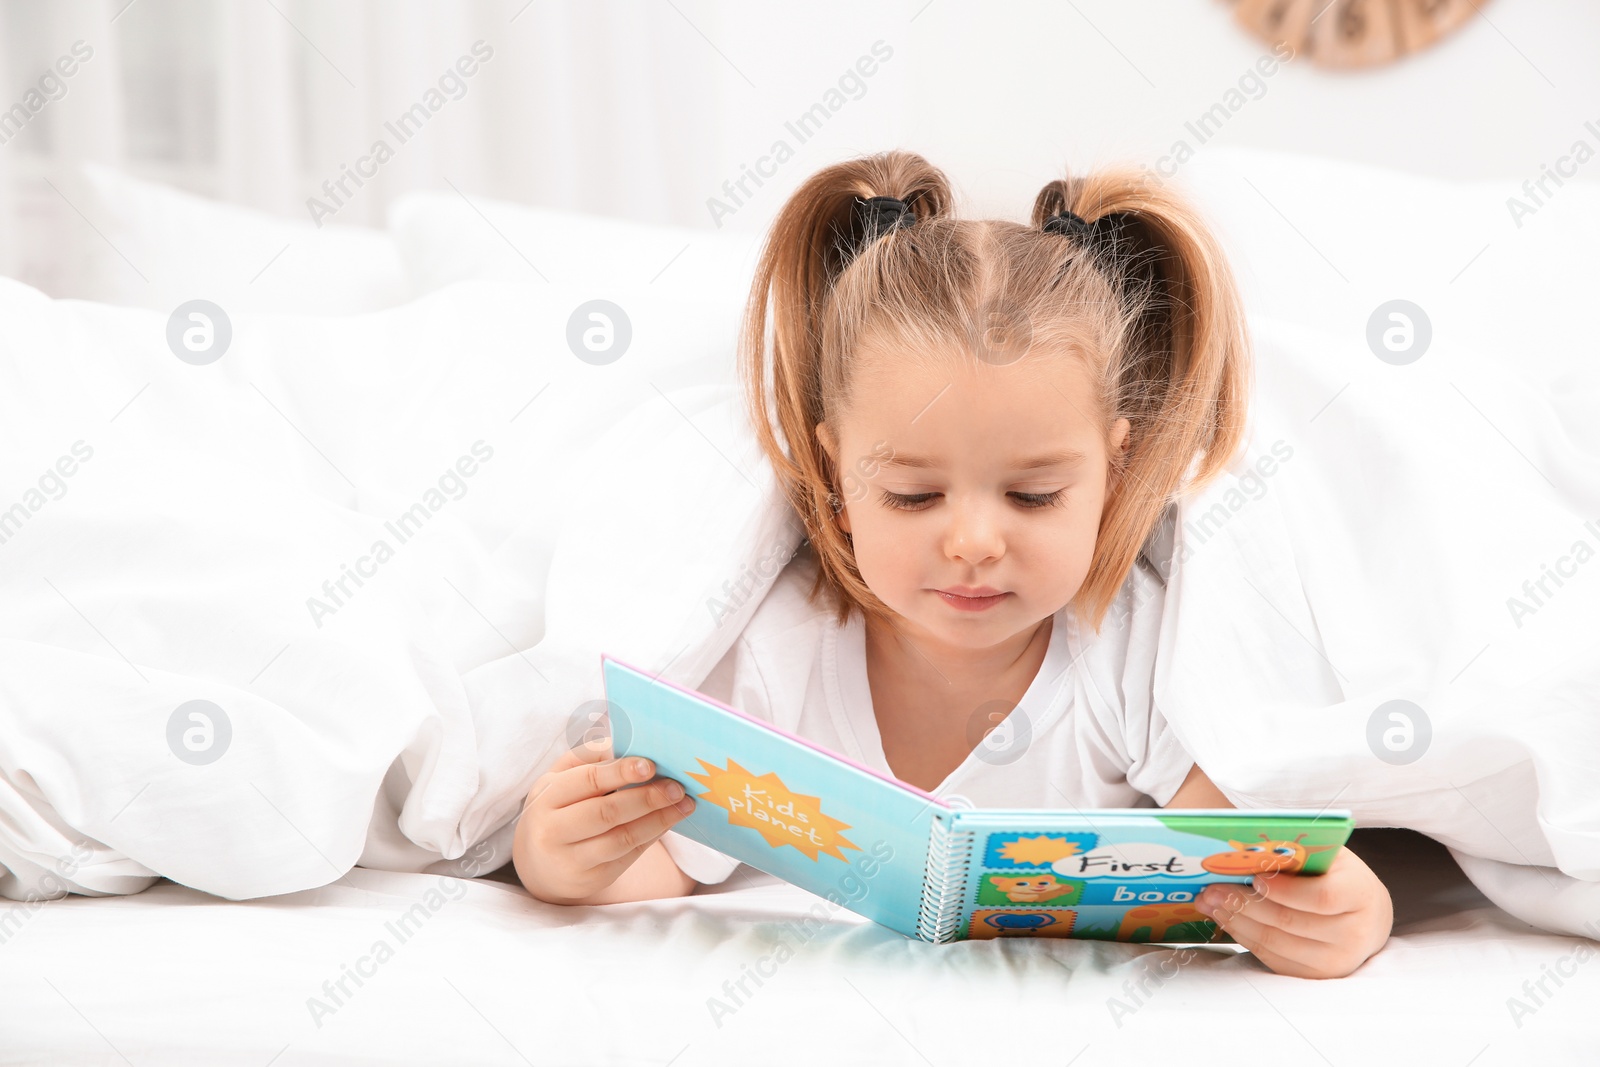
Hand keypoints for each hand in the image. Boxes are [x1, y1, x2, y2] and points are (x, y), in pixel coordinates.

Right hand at [512, 737, 696, 904]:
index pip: (587, 781)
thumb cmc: (557, 809)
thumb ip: (589, 757)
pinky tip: (669, 820)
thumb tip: (628, 742)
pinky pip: (628, 855)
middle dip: (647, 797)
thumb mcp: (561, 779)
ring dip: (659, 819)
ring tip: (685, 804)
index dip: (620, 772)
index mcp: (546, 796)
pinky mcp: (591, 879)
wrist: (540, 865)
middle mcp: (553, 830)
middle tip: (677, 787)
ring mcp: (571, 859)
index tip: (651, 765)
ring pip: (622, 838)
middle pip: (607, 813)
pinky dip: (652, 835)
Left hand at [1194, 845, 1392, 978]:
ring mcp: (1338, 960)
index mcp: (1360, 894)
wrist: (1369, 915)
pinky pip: (1274, 960)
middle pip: (1290, 922)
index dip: (1285, 890)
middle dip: (1244, 904)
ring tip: (1211, 903)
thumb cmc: (1339, 876)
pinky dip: (1246, 939)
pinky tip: (1227, 921)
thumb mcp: (1329, 856)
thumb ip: (1297, 853)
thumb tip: (1245, 850)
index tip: (1255, 878)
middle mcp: (1355, 933)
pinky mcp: (1318, 976)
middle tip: (1212, 889)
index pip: (1321, 896)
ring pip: (1276, 944)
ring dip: (1237, 922)